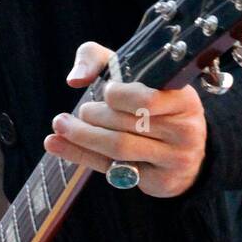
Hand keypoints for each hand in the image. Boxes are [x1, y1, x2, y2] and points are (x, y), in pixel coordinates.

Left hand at [43, 42, 207, 197]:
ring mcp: (174, 159)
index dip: (119, 95)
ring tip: (63, 125)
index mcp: (184, 99)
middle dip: (94, 115)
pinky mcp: (159, 181)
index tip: (106, 91)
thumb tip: (75, 79)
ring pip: (118, 147)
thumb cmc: (152, 103)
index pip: (147, 99)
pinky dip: (79, 155)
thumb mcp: (136, 74)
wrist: (184, 153)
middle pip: (127, 123)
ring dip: (83, 135)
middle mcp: (185, 130)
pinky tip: (56, 144)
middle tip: (82, 111)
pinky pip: (113, 168)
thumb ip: (100, 60)